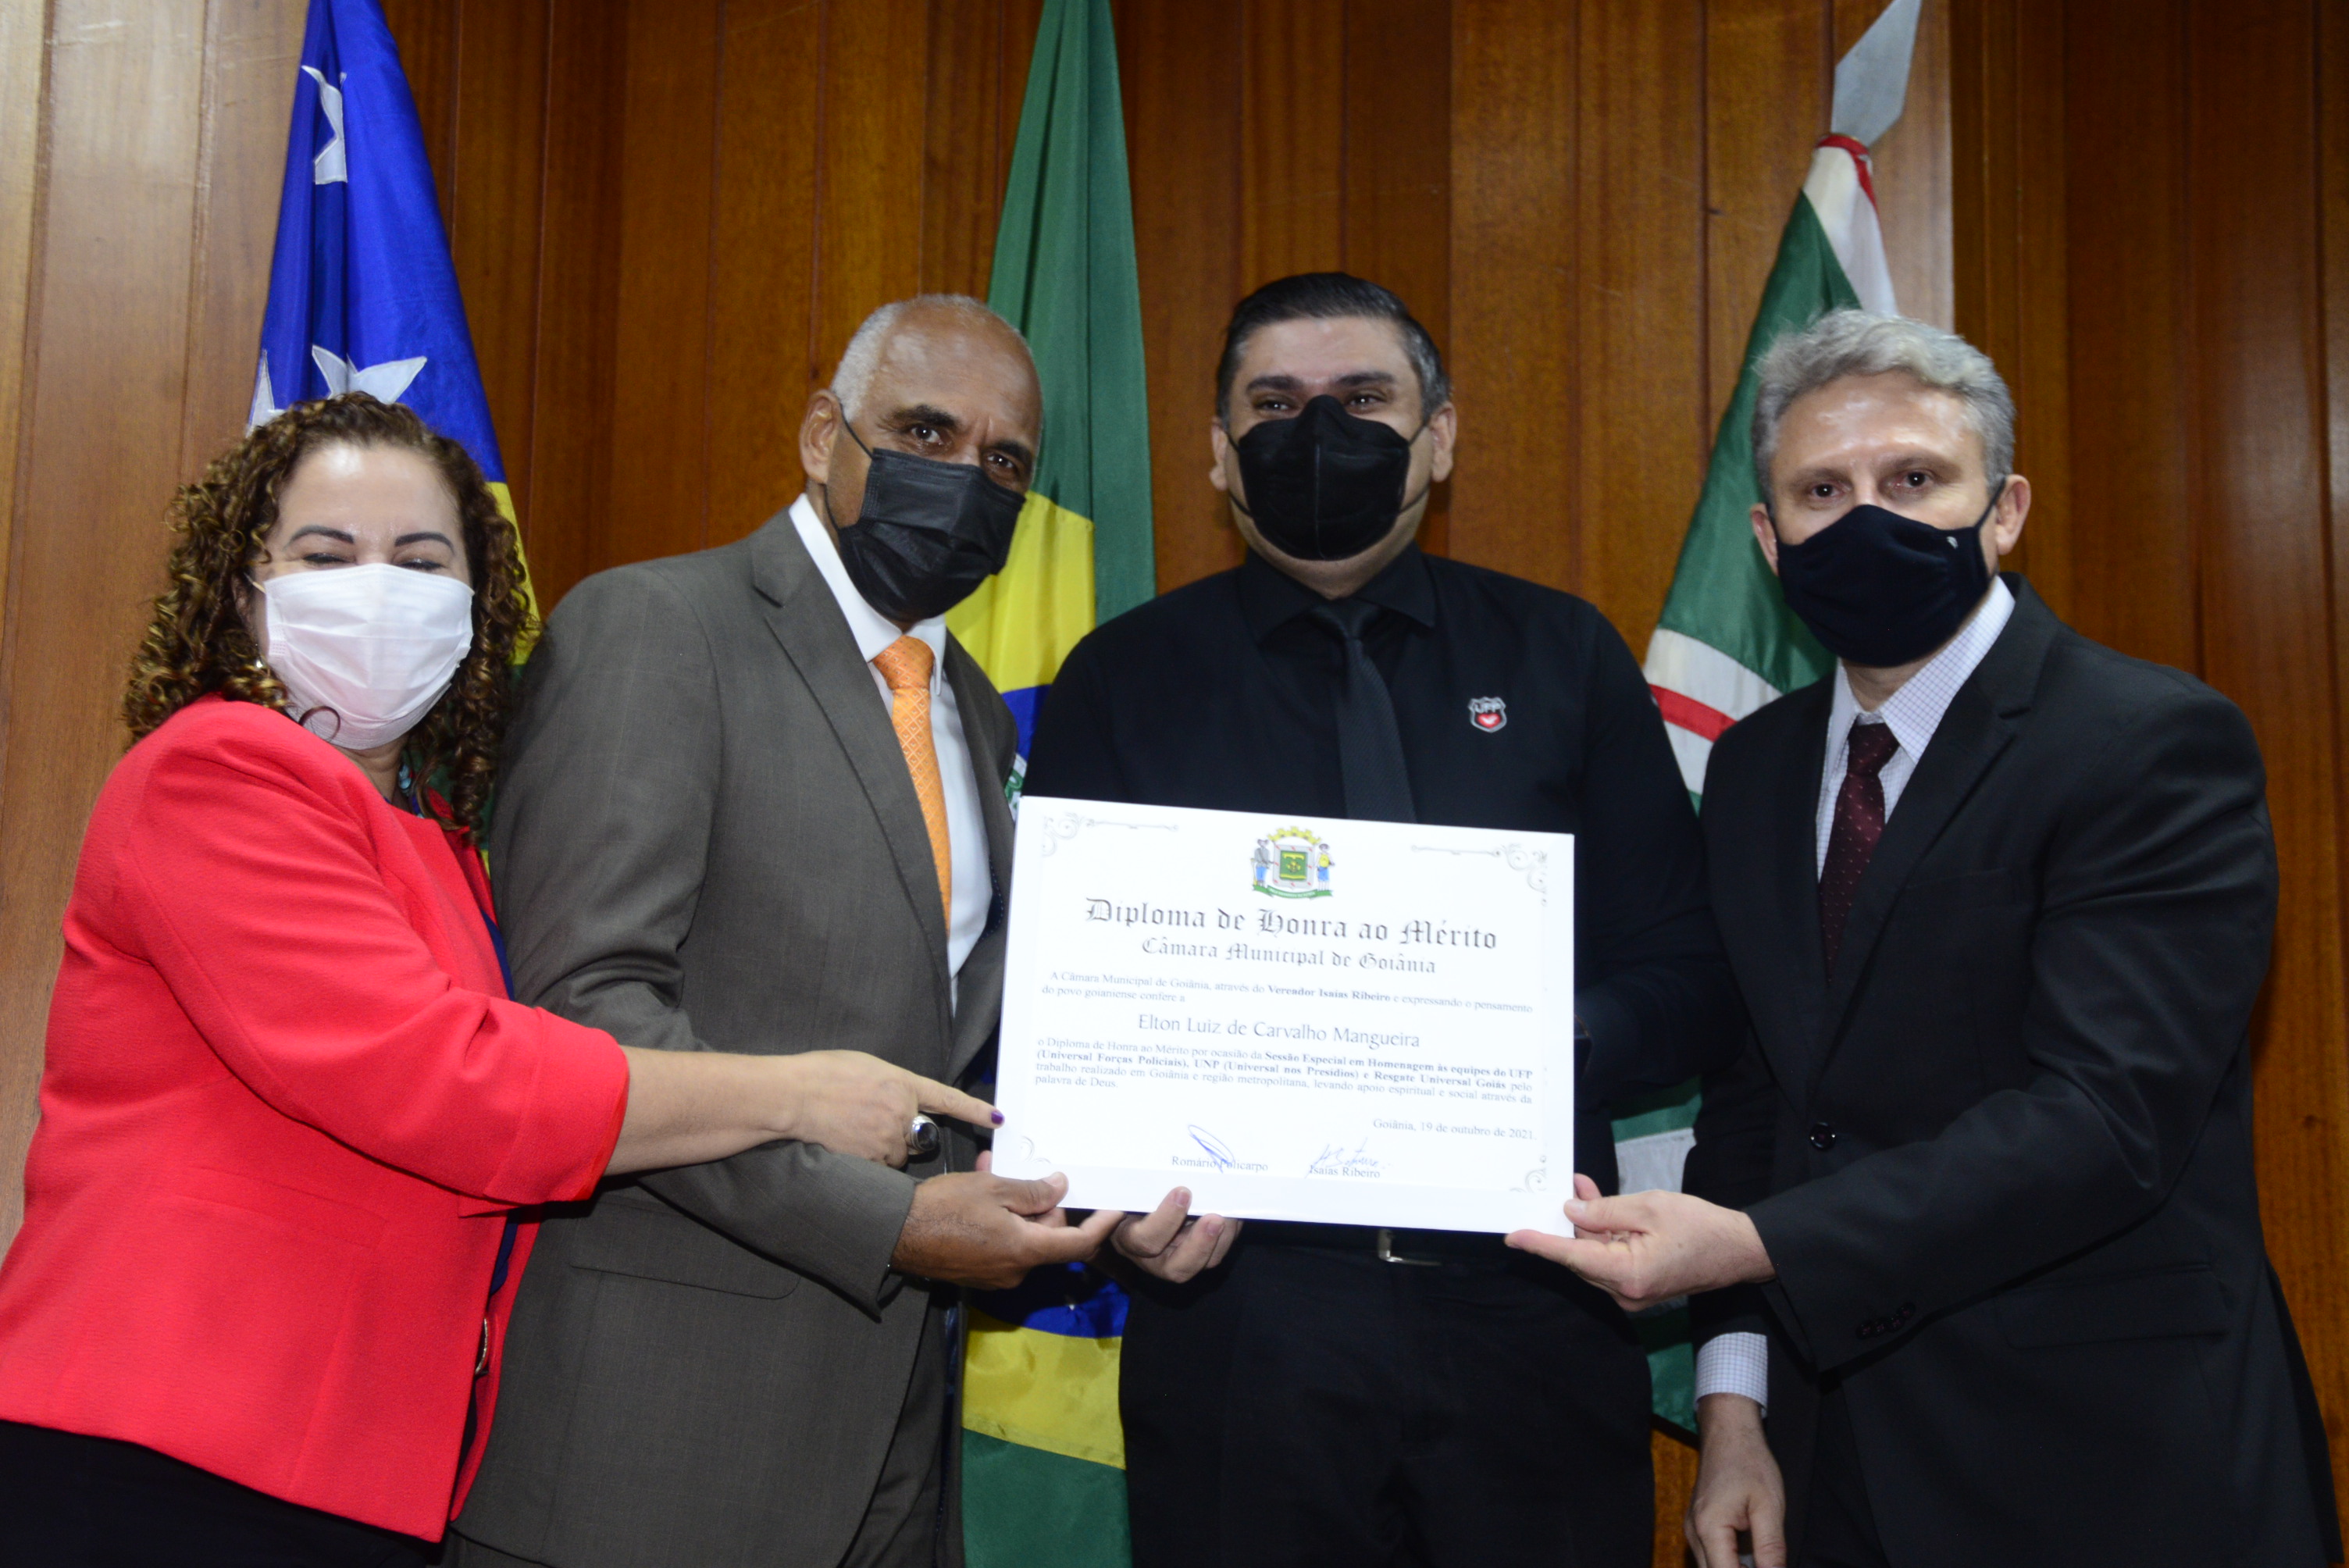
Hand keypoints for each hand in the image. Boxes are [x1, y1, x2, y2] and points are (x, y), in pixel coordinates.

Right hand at [776, 1051, 997, 1168]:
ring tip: (849, 1131)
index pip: (948, 1099)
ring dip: (881, 1149)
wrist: (791, 1096)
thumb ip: (891, 1085)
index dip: (975, 1110)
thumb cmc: (820, 1075)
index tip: (997, 1118)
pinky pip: (877, 1168)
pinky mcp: (871, 1160)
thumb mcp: (865, 1067)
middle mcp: (901, 1113)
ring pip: (896, 1155)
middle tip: (869, 1122)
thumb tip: (901, 1098)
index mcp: (902, 1084)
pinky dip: (865, 1161)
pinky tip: (844, 1145)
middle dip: (901, 1134)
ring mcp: (887, 1139)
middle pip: (917, 1135)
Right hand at [890, 1156, 1120, 1288]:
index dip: (1101, 1226)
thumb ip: (1032, 1191)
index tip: (1115, 1208)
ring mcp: (996, 1275)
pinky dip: (1002, 1219)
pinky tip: (982, 1190)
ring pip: (1024, 1236)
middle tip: (1031, 1171)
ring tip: (994, 1172)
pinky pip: (1003, 1243)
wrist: (894, 1232)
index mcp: (1025, 1250)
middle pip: (1049, 1236)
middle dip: (1045, 1204)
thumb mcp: (994, 1189)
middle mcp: (1015, 1270)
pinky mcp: (978, 1272)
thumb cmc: (943, 1208)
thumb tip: (1061, 1189)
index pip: (1078, 1244)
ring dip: (1018, 1206)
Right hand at [1109, 1188, 1240, 1282]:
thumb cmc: (1130, 1192)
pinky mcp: (1199, 1254)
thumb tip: (1151, 1167)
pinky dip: (1230, 1232)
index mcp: (1129, 1239)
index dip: (1164, 1220)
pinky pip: (1218, 1251)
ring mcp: (1178, 1259)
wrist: (1138, 1201)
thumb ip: (1139, 1186)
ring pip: (1205, 1262)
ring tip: (1231, 1210)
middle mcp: (1153, 1258)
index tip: (1182, 1192)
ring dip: (1223, 1237)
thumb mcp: (1128, 1189)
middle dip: (1200, 1245)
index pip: (1144, 1240)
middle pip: (1177, 1268)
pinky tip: (1235, 1211)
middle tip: (1216, 1218)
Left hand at [1504, 1173, 1772, 1311]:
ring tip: (1584, 1189)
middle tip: (1566, 1187)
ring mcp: (1632, 1293)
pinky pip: (1610, 1259)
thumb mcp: (1650, 1207)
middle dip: (1569, 1222)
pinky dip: (1604, 1235)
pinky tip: (1601, 1207)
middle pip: (1581, 1256)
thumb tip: (1571, 1210)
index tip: (1513, 1237)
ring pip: (1594, 1256)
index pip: (1572, 1257)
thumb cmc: (1701, 1227)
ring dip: (1589, 1225)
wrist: (1740, 1250)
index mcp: (1628, 1275)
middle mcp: (1625, 1292)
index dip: (1541, 1245)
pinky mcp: (1639, 1287)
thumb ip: (1606, 1210)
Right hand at [1689, 1394, 1786, 1567]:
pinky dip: (1730, 1561)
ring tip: (1761, 1559)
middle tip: (1767, 1562)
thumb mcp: (1768, 1507)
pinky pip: (1710, 1555)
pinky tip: (1751, 1555)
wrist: (1729, 1432)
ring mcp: (1692, 1527)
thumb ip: (1770, 1548)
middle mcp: (1694, 1532)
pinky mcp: (1697, 1524)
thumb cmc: (1749, 1462)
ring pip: (1709, 1566)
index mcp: (1709, 1528)